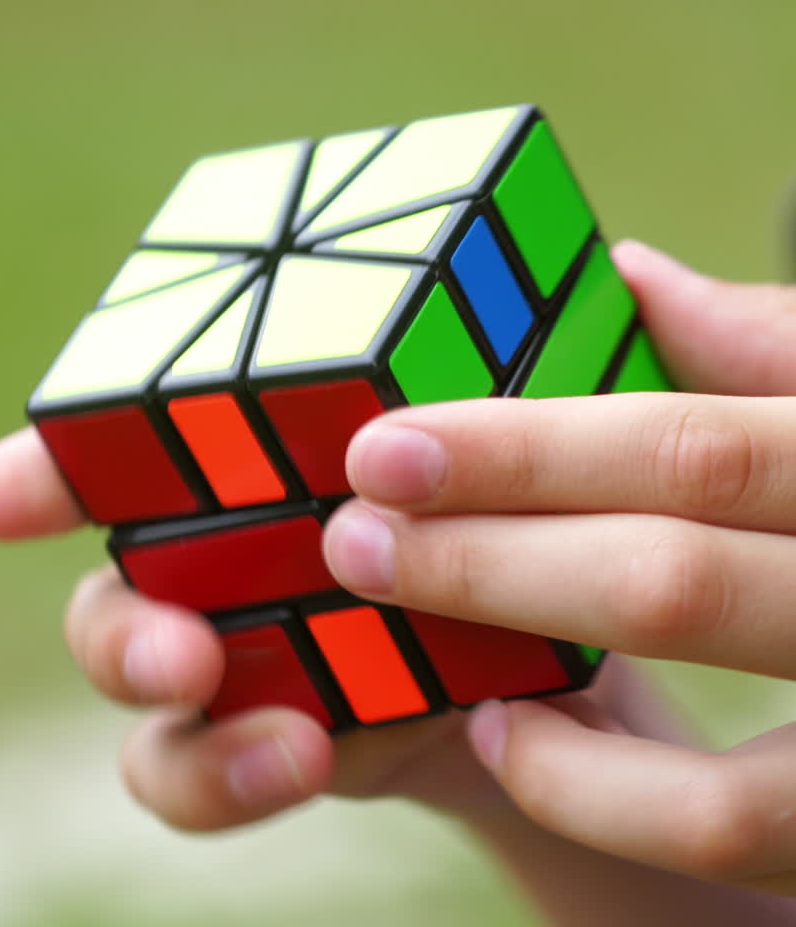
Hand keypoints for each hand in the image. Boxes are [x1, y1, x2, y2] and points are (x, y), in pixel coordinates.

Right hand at [0, 426, 667, 833]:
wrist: (576, 671)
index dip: (67, 454)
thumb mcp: (569, 444)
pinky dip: (224, 766)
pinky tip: (305, 749)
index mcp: (272, 440)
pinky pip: (199, 766)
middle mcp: (230, 536)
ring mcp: (242, 642)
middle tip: (174, 644)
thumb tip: (630, 265)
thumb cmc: (553, 520)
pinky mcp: (273, 730)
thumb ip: (582, 371)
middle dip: (108, 599)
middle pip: (115, 565)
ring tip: (219, 694)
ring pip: (136, 665)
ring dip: (150, 682)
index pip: (150, 428)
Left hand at [322, 240, 795, 894]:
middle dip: (488, 559)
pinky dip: (601, 796)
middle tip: (353, 537)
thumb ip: (766, 344)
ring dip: (535, 686)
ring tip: (412, 620)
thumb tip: (631, 270)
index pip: (692, 451)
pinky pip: (737, 837)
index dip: (525, 450)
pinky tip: (508, 734)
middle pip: (676, 583)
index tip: (383, 449)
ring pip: (720, 756)